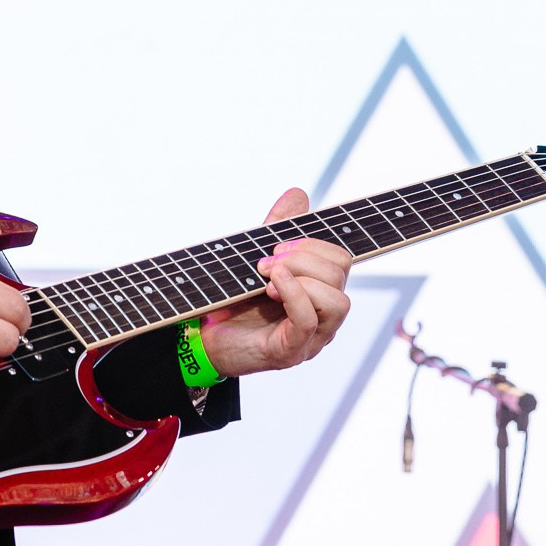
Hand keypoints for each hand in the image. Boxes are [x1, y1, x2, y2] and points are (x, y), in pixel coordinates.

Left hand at [200, 188, 353, 379]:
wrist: (204, 340)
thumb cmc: (236, 302)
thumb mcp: (258, 258)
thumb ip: (279, 228)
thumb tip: (298, 194)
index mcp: (320, 290)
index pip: (341, 259)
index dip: (314, 244)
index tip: (277, 244)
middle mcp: (323, 315)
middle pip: (341, 273)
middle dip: (302, 256)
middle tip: (265, 262)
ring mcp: (312, 337)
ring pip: (337, 301)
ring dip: (301, 277)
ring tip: (267, 278)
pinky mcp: (291, 351)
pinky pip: (308, 322)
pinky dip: (293, 295)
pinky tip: (271, 286)